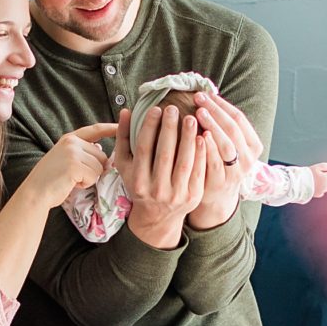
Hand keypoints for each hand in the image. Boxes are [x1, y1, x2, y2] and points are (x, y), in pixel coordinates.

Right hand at [28, 123, 118, 206]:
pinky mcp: (75, 166)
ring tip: (72, 179)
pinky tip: (71, 183)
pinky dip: (85, 184)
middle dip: (94, 169)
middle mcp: (71, 142)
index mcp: (69, 138)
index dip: (111, 128)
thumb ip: (82, 151)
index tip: (123, 126)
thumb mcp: (66, 157)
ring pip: (99, 167)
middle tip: (75, 175)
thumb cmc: (51, 178)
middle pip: (102, 155)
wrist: (35, 192)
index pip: (96, 130)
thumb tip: (101, 150)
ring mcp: (73, 153)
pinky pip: (93, 176)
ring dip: (89, 178)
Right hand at [109, 104, 206, 247]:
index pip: (144, 148)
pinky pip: (198, 171)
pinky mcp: (193, 196)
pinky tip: (202, 136)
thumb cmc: (139, 184)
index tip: (156, 108)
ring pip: (184, 162)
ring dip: (188, 138)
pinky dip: (201, 153)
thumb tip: (126, 111)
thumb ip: (123, 138)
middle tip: (174, 108)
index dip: (150, 127)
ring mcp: (176, 194)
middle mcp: (156, 189)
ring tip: (191, 118)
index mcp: (137, 180)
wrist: (158, 217)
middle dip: (170, 129)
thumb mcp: (125, 165)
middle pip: (165, 154)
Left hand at [187, 90, 264, 229]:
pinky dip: (207, 148)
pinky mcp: (221, 183)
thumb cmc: (219, 162)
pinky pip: (215, 163)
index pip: (239, 119)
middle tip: (199, 99)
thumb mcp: (228, 144)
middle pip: (233, 129)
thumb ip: (222, 125)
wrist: (217, 195)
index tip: (205, 93)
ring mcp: (236, 172)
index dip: (222, 105)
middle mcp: (248, 159)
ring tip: (198, 113)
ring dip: (212, 126)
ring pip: (227, 145)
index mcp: (253, 145)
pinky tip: (198, 136)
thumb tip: (206, 93)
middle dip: (215, 112)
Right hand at [309, 162, 326, 197]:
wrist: (299, 184)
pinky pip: (321, 191)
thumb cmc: (307, 175)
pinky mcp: (318, 195)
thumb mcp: (316, 166)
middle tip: (316, 176)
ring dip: (322, 184)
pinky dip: (318, 189)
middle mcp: (326, 185)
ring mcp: (322, 191)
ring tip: (314, 181)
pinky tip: (313, 186)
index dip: (326, 172)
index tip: (321, 172)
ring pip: (325, 186)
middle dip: (324, 178)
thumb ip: (325, 166)